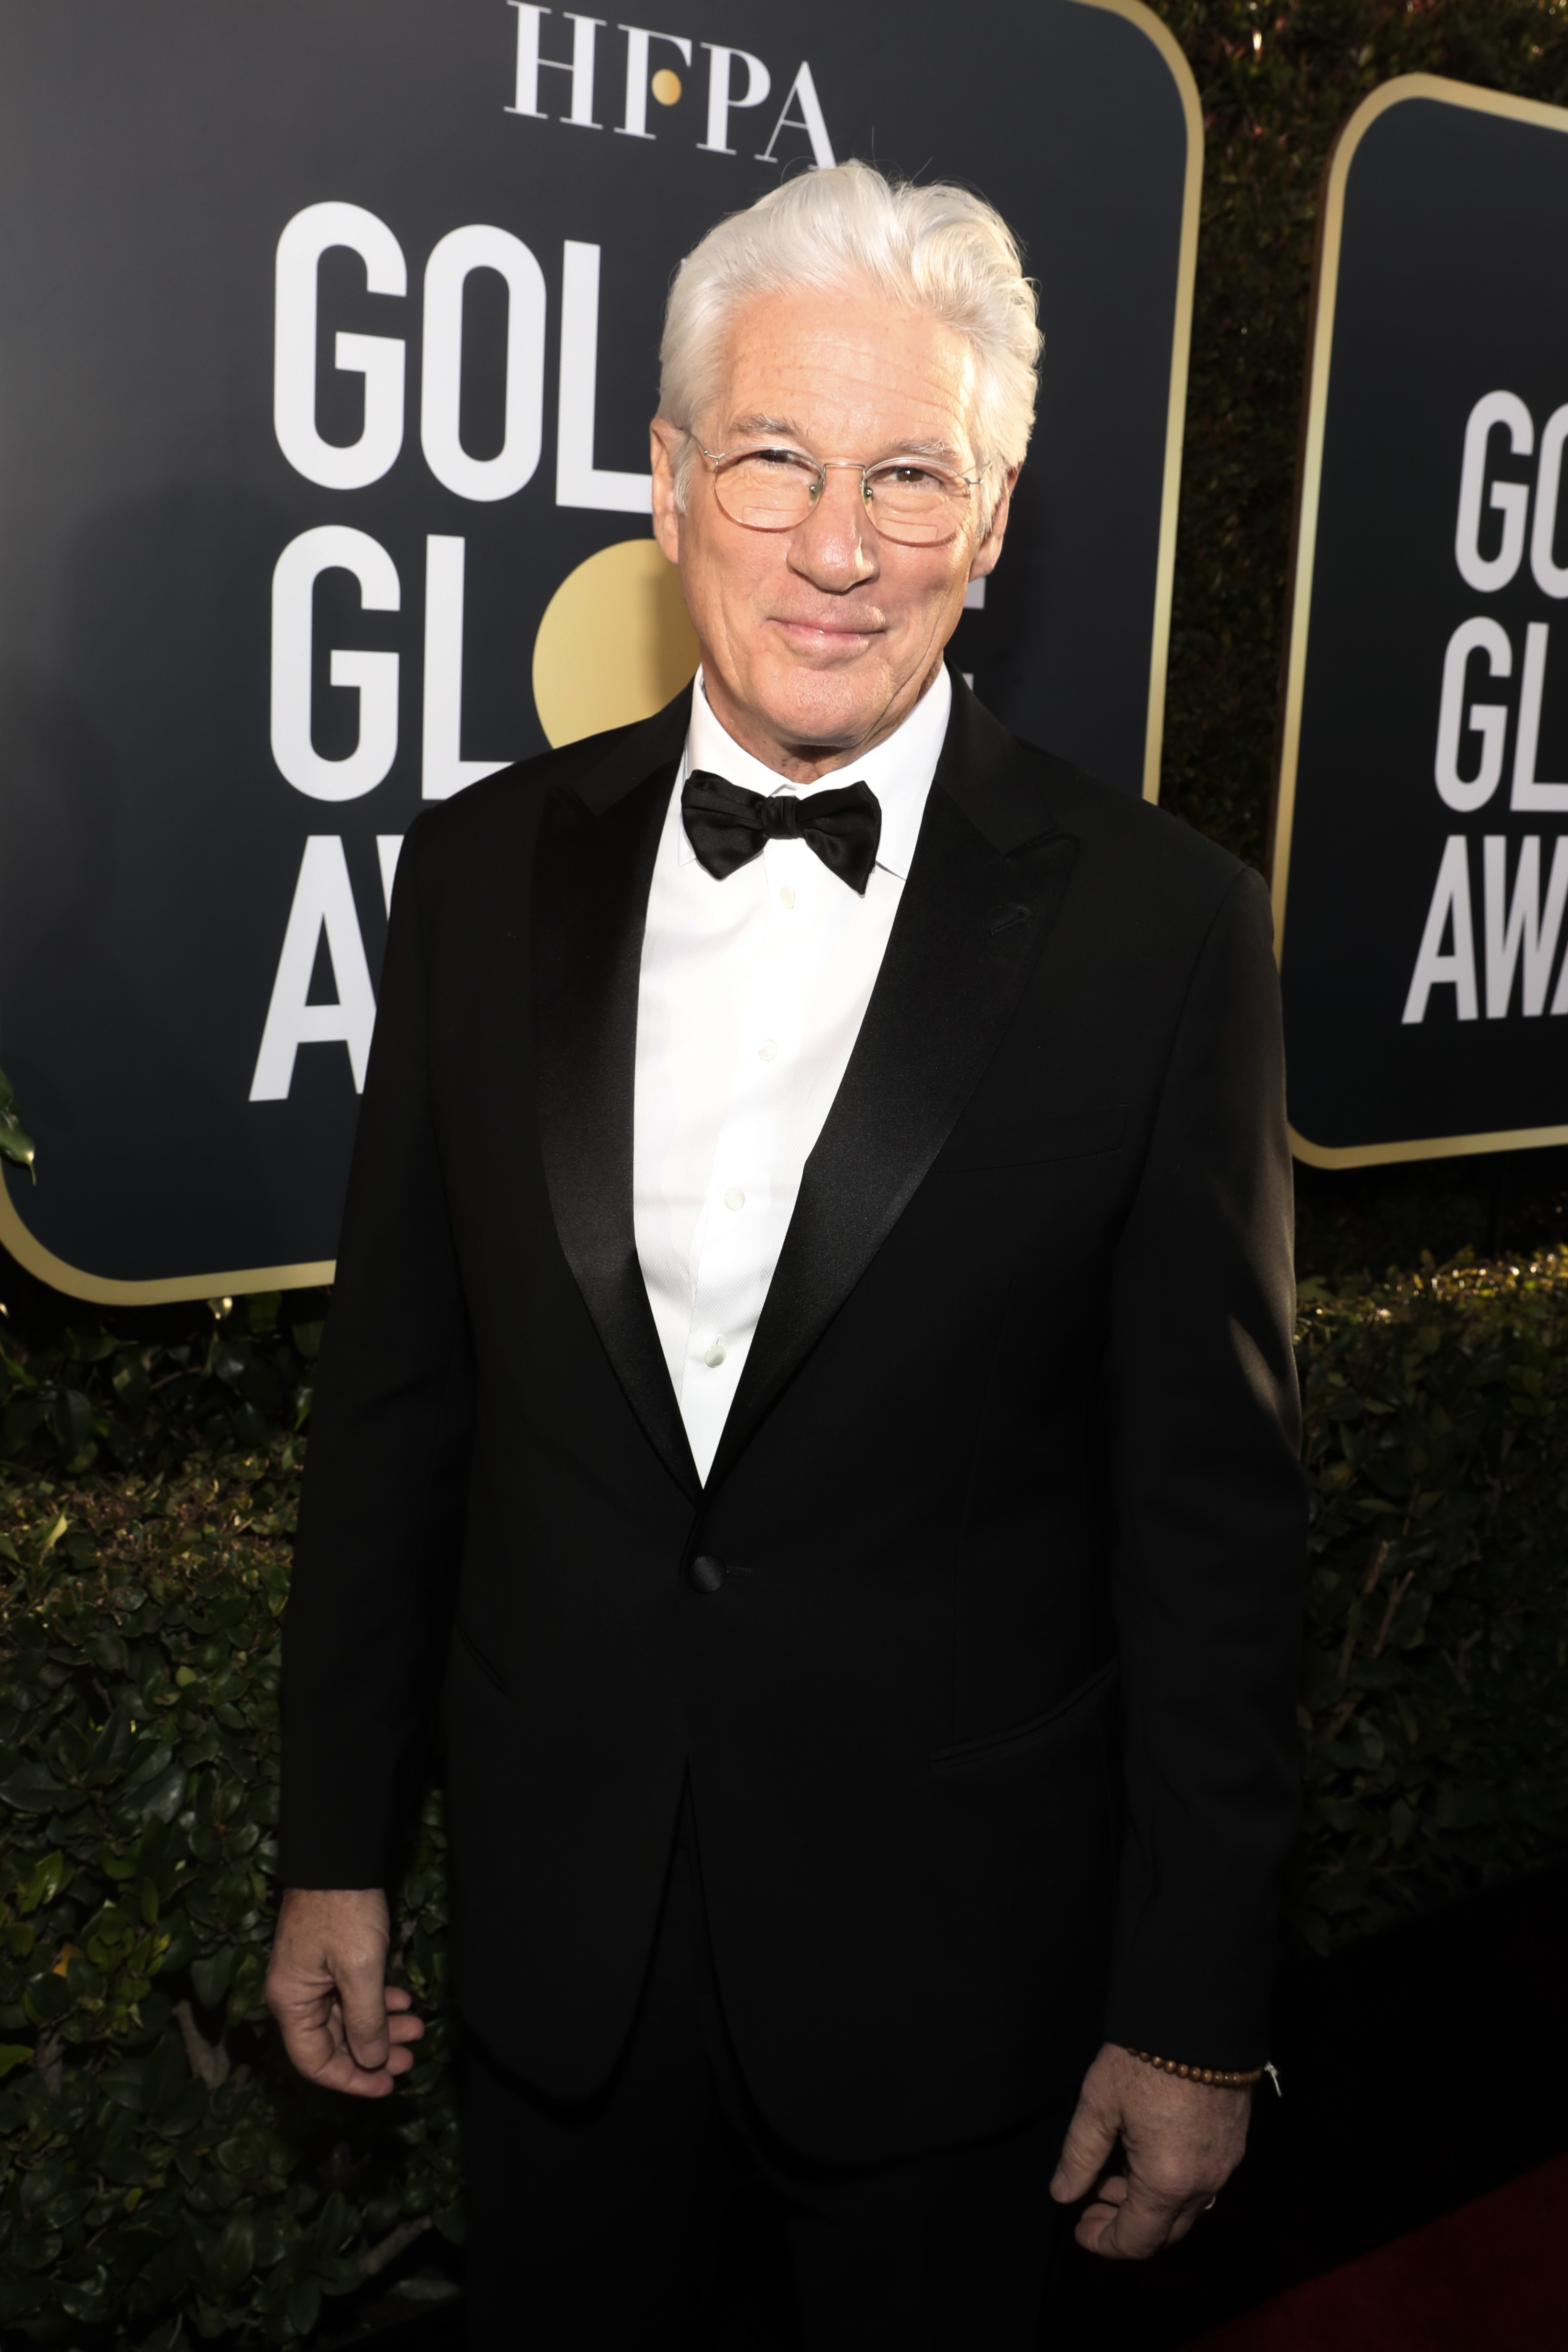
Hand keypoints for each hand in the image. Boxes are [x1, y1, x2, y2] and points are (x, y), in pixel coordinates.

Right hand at [265, 1886, 423, 2098]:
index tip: (387, 2085)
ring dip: (382, 2026)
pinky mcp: (330, 1960)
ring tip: (418, 2028)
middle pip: (334, 2042)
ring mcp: (313, 1977)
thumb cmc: (344, 1911)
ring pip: (348, 2018)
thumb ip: (366, 2020)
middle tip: (412, 2058)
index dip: (351, 2079)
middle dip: (374, 2053)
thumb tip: (371, 2062)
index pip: (314, 2061)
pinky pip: (353, 1994)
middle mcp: (297, 1995)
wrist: (341, 1857)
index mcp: (292, 2002)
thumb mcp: (360, 1969)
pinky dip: (378, 2002)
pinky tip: (404, 2000)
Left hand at [1050, 2042, 1249, 2257]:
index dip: (1103, 2242)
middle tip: (1092, 2206)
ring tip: (1113, 2179)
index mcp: (1166, 2181)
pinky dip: (1171, 2185)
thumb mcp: (1098, 2104)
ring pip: (1184, 2210)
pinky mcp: (1233, 2144)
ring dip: (1148, 2206)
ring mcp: (1223, 2165)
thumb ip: (1080, 2156)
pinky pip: (1202, 2184)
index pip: (1136, 2240)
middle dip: (1124, 2227)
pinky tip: (1145, 2158)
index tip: (1080, 2229)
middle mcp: (1202, 2183)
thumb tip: (1063, 2193)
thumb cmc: (1146, 2057)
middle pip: (1164, 2233)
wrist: (1199, 2018)